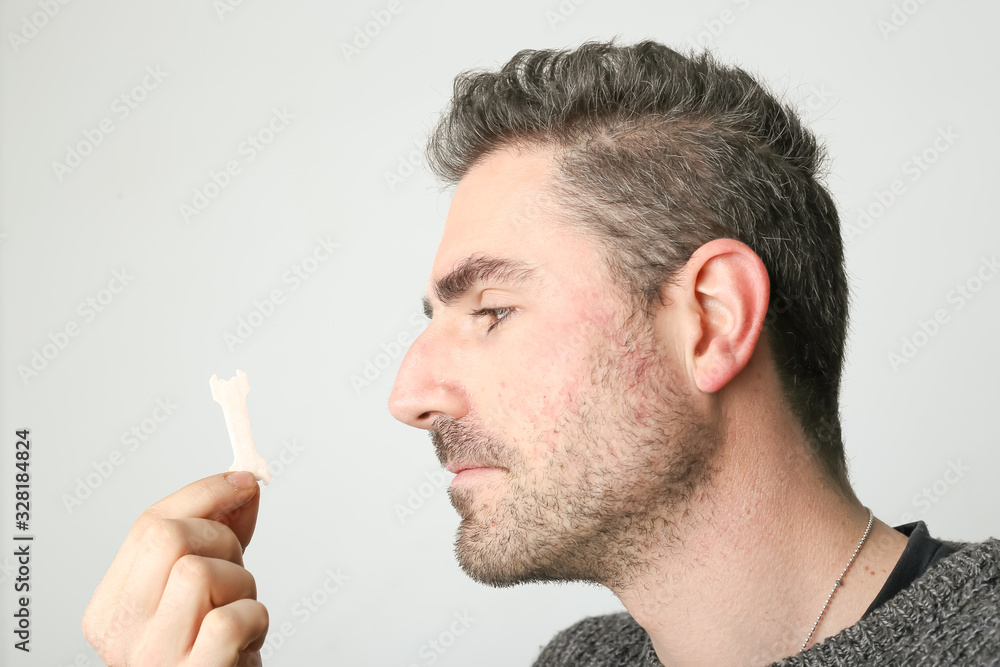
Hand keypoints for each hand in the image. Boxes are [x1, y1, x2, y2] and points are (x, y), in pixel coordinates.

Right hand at [82, 471, 267, 665]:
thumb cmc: (213, 653)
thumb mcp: (207, 589)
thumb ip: (218, 534)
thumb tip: (242, 484)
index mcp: (113, 607)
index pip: (149, 523)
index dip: (204, 493)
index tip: (242, 481)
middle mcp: (121, 634)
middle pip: (168, 537)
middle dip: (222, 538)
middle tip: (236, 569)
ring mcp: (153, 660)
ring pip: (200, 572)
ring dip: (242, 585)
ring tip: (239, 613)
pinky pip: (231, 620)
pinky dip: (255, 620)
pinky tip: (247, 639)